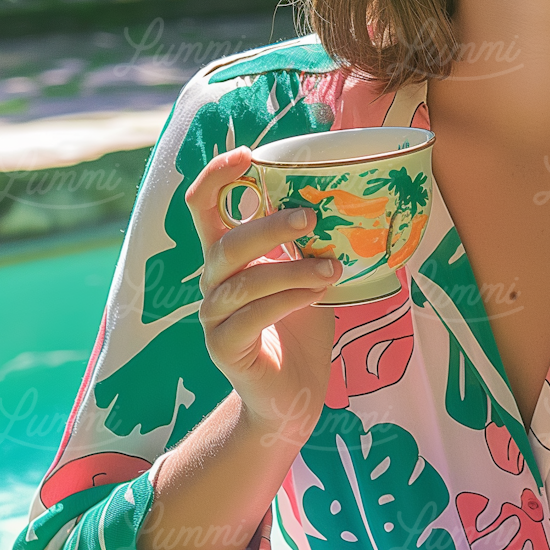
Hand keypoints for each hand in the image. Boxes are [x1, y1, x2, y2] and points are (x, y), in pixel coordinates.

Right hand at [188, 146, 338, 445]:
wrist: (294, 394)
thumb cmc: (301, 326)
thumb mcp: (310, 274)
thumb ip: (312, 242)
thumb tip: (346, 198)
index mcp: (227, 255)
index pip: (204, 206)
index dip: (216, 176)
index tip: (248, 155)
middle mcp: (212, 280)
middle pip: (226, 241)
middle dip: (269, 225)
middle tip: (311, 218)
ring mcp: (213, 315)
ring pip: (243, 280)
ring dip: (292, 269)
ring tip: (332, 266)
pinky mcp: (224, 346)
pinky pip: (252, 316)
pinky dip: (288, 299)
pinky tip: (317, 294)